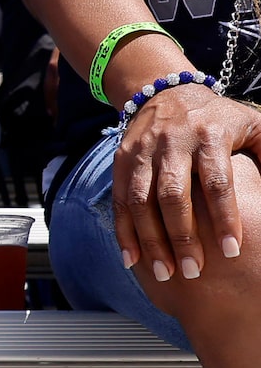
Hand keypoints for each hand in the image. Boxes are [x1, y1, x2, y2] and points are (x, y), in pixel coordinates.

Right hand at [114, 82, 260, 282]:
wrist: (168, 92)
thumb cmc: (222, 119)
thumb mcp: (255, 126)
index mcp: (209, 136)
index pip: (216, 182)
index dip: (224, 218)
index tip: (233, 251)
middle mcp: (171, 143)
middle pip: (173, 195)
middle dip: (182, 237)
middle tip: (194, 273)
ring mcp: (142, 153)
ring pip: (142, 201)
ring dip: (151, 240)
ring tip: (165, 274)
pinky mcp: (122, 161)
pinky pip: (120, 201)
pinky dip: (124, 232)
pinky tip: (132, 260)